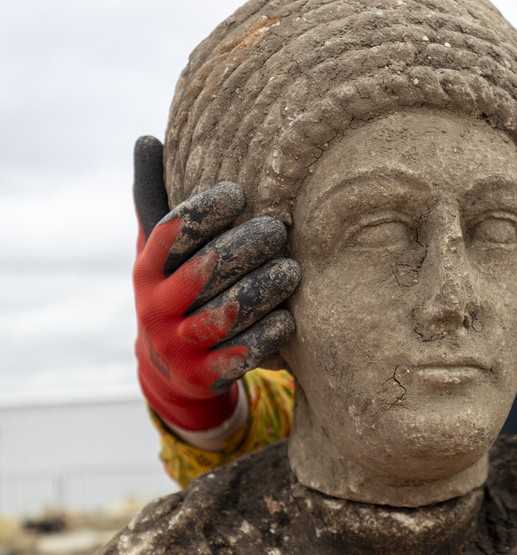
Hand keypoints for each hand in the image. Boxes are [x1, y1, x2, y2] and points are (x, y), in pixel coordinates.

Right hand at [132, 136, 299, 430]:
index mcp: (146, 270)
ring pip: (225, 313)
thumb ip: (157, 199)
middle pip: (203, 271)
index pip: (172, 233)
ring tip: (292, 270)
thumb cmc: (176, 291)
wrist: (172, 370)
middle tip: (278, 230)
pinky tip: (289, 318)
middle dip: (244, 247)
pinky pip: (239, 355)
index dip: (204, 211)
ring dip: (262, 289)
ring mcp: (178, 344)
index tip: (240, 192)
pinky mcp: (203, 376)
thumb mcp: (160, 250)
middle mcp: (156, 307)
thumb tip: (148, 138)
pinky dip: (265, 335)